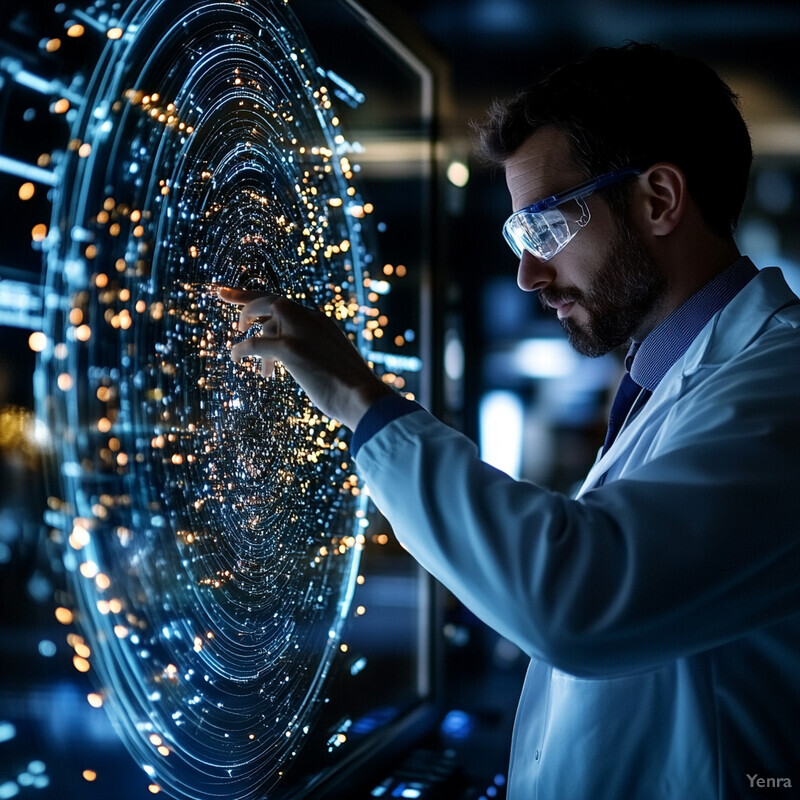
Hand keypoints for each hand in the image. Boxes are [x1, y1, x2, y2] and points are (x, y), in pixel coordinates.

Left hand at [217, 288, 393, 429]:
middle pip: (271, 298)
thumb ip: (317, 357)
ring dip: (246, 327)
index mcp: (322, 322)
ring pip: (263, 315)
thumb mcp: (334, 365)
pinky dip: (240, 349)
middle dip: (244, 296)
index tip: (244, 295)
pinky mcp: (290, 349)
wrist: (364, 399)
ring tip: (238, 346)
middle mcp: (311, 319)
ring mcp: (300, 332)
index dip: (263, 298)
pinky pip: (254, 344)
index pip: (288, 304)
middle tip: (222, 294)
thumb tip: (308, 367)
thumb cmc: (352, 392)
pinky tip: (235, 359)